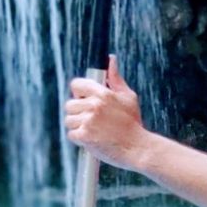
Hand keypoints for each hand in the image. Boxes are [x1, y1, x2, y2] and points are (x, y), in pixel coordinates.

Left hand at [64, 54, 149, 169]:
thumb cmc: (133, 123)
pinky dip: (79, 139)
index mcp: (103, 93)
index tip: (85, 101)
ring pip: (69, 120)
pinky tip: (92, 140)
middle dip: (78, 113)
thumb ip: (115, 79)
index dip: (78, 94)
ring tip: (94, 131)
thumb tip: (111, 59)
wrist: (138, 148)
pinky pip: (71, 134)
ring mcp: (88, 120)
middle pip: (69, 105)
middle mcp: (94, 105)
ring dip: (78, 127)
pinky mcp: (84, 136)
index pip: (76, 85)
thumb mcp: (128, 97)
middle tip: (92, 121)